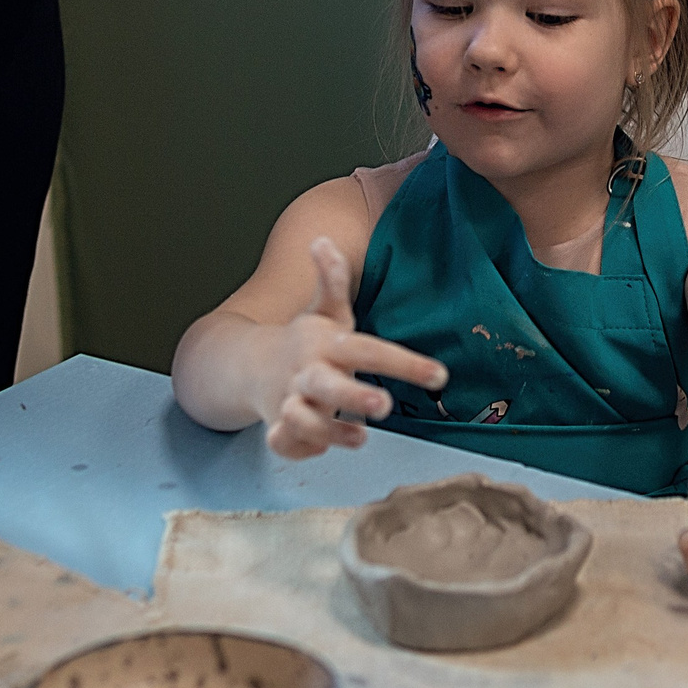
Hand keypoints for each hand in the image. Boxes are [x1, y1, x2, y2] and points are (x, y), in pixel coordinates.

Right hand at [260, 237, 447, 458]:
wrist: (247, 365)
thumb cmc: (303, 342)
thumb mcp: (323, 311)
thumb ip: (331, 280)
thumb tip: (322, 239)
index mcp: (324, 344)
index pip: (368, 350)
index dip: (404, 362)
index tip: (440, 376)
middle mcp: (307, 373)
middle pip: (326, 385)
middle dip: (352, 395)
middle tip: (384, 404)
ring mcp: (289, 401)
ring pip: (301, 419)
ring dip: (328, 430)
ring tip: (360, 437)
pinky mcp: (279, 427)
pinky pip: (284, 444)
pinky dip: (298, 449)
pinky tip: (318, 449)